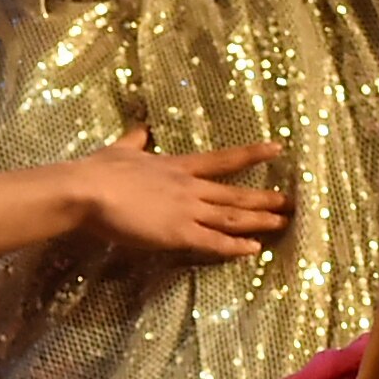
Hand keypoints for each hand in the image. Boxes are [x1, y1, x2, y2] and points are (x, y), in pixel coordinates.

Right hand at [64, 127, 292, 261]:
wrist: (88, 190)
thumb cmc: (99, 171)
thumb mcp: (120, 149)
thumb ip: (135, 140)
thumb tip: (141, 128)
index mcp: (176, 166)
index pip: (221, 160)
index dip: (250, 155)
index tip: (276, 149)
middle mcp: (189, 188)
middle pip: (234, 194)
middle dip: (264, 198)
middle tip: (290, 202)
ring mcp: (186, 210)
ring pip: (230, 217)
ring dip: (258, 221)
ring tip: (282, 223)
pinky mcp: (178, 233)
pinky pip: (213, 242)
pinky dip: (235, 246)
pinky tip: (254, 249)